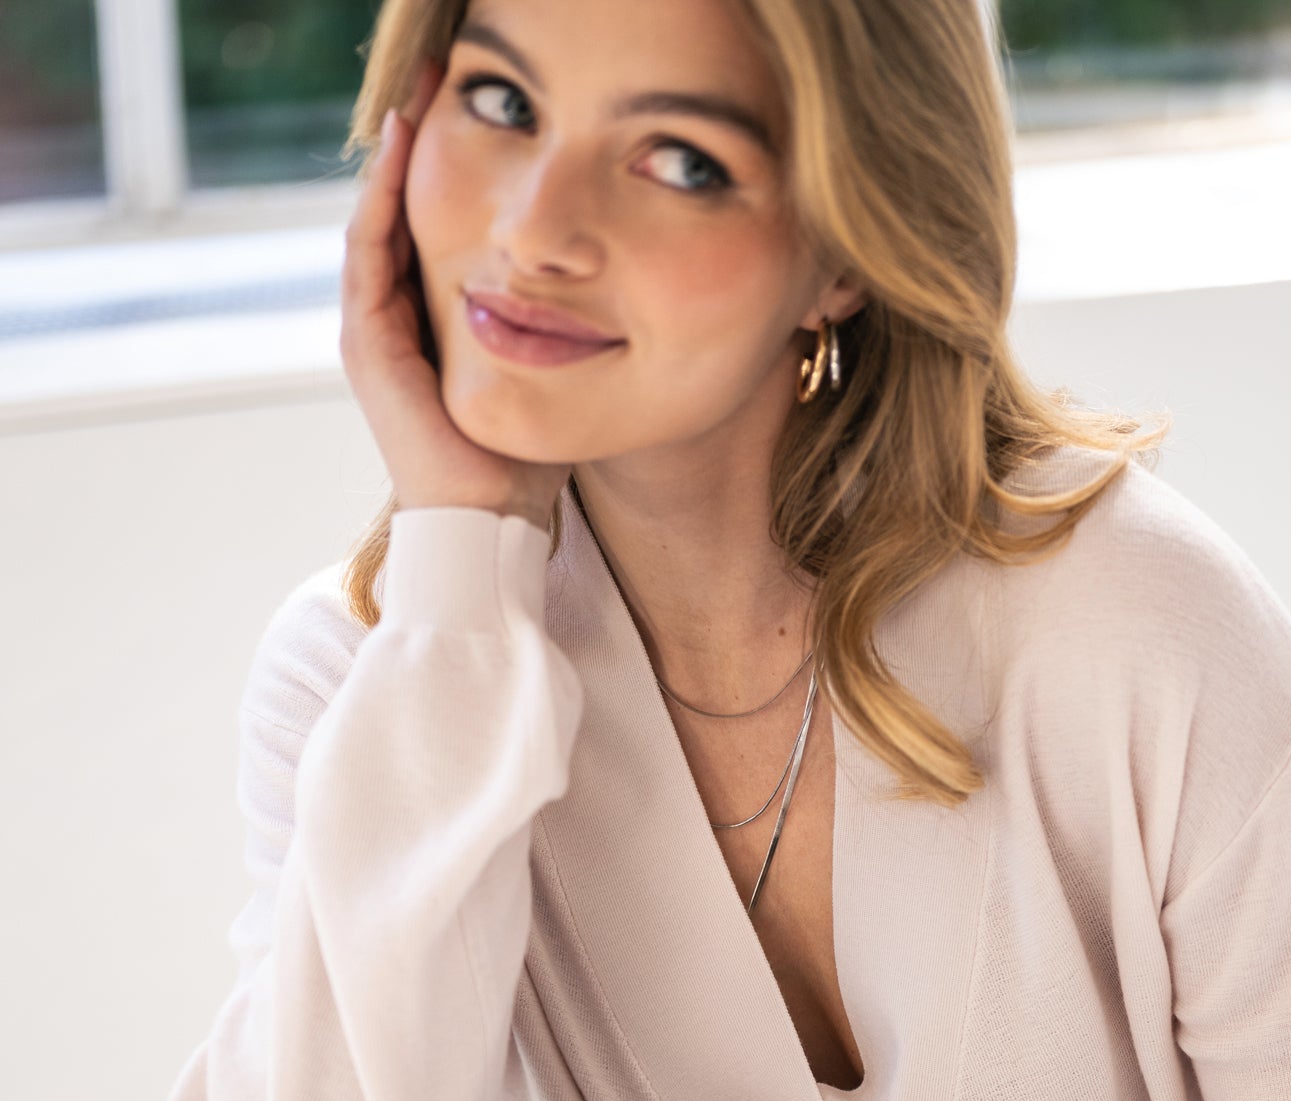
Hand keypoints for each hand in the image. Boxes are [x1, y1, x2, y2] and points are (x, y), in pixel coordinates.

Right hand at [339, 60, 568, 529]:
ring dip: (394, 153)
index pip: (438, 230)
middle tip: (441, 79)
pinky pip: (369, 250)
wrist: (494, 525)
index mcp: (436, 328)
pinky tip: (399, 143)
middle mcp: (398, 323)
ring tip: (417, 92)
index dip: (455, 172)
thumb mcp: (556, 375)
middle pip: (404, 213)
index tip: (485, 116)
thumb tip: (618, 290)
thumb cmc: (531, 465)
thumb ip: (566, 331)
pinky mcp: (367, 343)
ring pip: (380, 219)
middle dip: (420, 147)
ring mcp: (374, 331)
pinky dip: (380, 195)